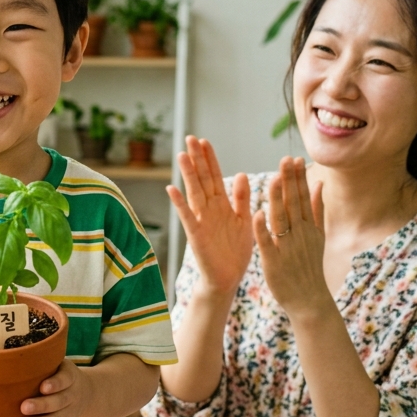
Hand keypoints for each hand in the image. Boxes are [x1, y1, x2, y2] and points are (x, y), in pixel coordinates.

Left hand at [17, 359, 90, 416]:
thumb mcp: (57, 362)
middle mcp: (73, 395)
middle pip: (60, 402)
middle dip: (42, 406)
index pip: (65, 379)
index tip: (43, 387)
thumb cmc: (59, 373)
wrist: (86, 392)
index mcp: (70, 376)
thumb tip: (8, 356)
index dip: (56, 384)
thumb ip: (40, 360)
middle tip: (23, 407)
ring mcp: (71, 413)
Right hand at [166, 137, 254, 300]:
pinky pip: (187, 216)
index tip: (205, 141)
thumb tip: (242, 174)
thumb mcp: (244, 221)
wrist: (227, 278)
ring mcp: (201, 221)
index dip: (210, 160)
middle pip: (202, 179)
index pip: (215, 177)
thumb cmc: (235, 252)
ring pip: (194, 192)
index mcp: (222, 205)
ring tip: (182, 155)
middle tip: (190, 138)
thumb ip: (242, 199)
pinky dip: (179, 203)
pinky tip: (171, 188)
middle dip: (197, 159)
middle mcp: (209, 209)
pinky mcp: (196, 235)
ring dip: (188, 174)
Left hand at [253, 157, 333, 319]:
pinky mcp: (274, 261)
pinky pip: (267, 243)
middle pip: (293, 204)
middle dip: (289, 181)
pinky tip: (257, 213)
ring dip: (277, 199)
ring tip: (274, 178)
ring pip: (280, 219)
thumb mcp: (318, 236)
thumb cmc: (310, 267)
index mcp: (308, 227)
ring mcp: (287, 247)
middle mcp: (299, 234)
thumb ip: (317, 210)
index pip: (302, 198)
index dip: (298, 178)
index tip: (294, 158)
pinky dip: (263, 229)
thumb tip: (320, 184)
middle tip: (286, 159)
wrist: (310, 300)